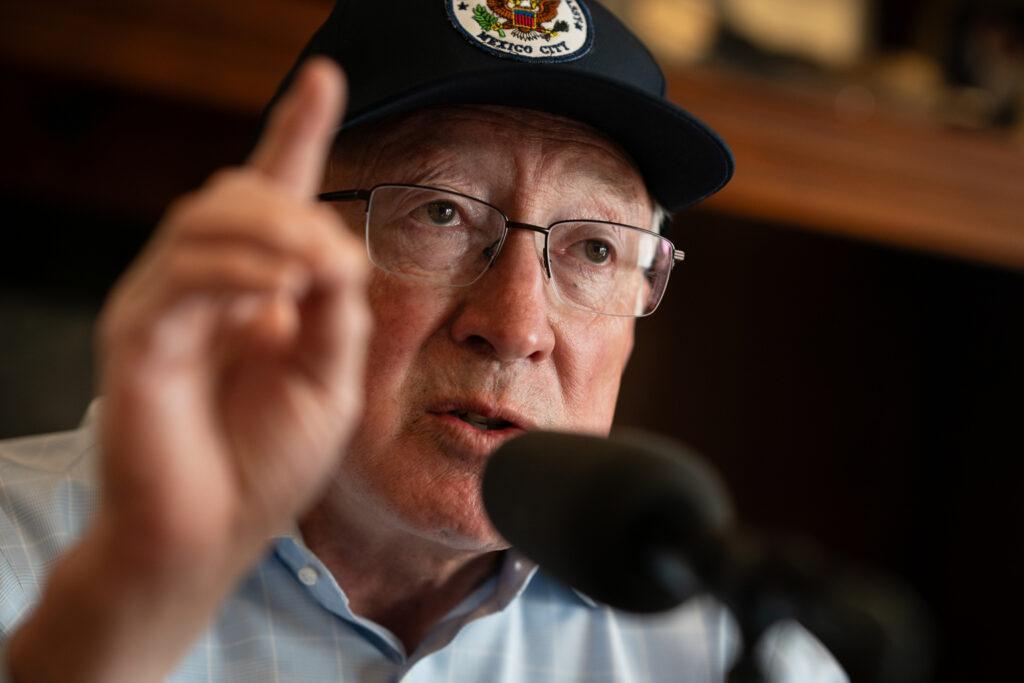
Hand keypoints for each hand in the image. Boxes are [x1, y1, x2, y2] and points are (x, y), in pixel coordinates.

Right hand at [96, 58, 369, 570]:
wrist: (210, 536)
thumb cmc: (266, 463)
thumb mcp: (330, 381)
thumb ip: (337, 311)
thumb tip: (334, 247)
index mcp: (258, 290)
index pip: (273, 195)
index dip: (298, 131)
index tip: (325, 76)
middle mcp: (208, 285)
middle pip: (242, 192)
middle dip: (297, 208)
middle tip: (335, 264)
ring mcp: (167, 304)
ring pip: (207, 217)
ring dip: (273, 231)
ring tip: (313, 271)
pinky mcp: (138, 334)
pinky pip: (184, 273)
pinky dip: (237, 272)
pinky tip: (275, 295)